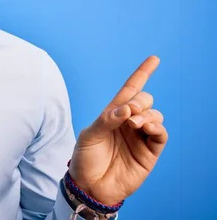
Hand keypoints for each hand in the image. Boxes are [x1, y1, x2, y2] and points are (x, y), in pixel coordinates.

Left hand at [68, 55, 167, 205]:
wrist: (90, 186)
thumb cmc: (85, 159)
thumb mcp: (89, 135)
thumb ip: (106, 120)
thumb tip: (126, 109)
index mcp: (113, 114)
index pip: (129, 90)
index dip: (142, 74)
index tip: (154, 59)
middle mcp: (129, 123)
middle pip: (144, 100)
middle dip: (140, 100)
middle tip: (129, 113)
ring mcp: (140, 137)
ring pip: (155, 115)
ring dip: (147, 114)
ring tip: (134, 123)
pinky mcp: (150, 152)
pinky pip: (161, 134)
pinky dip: (156, 127)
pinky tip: (145, 128)